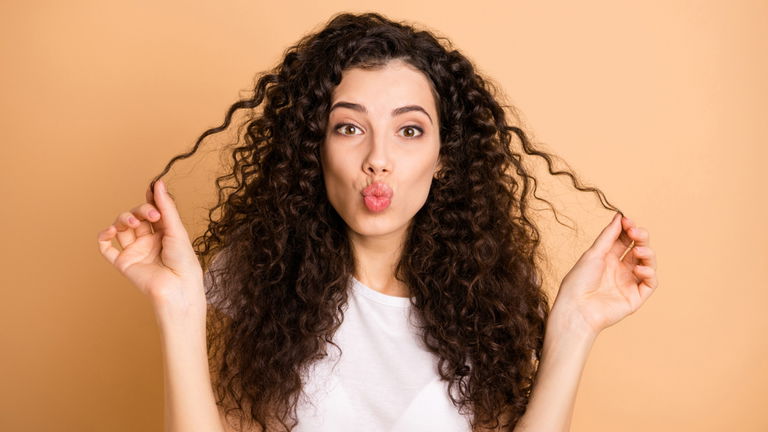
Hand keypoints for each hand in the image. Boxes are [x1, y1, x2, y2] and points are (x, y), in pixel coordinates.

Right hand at [96, 179, 205, 321]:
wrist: (178, 287)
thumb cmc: (183, 260)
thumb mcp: (176, 229)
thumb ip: (165, 206)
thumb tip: (158, 182)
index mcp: (164, 231)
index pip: (151, 210)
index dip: (149, 199)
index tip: (150, 189)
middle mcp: (148, 240)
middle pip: (135, 216)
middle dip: (139, 210)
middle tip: (151, 215)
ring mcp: (135, 250)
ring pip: (120, 228)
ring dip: (123, 220)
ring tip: (133, 224)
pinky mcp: (124, 263)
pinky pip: (107, 249)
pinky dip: (103, 237)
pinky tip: (109, 231)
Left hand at [551, 212, 658, 335]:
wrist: (576, 308)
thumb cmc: (578, 281)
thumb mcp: (593, 253)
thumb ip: (609, 236)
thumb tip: (619, 216)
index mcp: (607, 258)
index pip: (625, 240)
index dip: (629, 229)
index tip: (627, 220)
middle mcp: (619, 270)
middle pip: (639, 249)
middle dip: (641, 237)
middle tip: (636, 232)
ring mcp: (628, 283)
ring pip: (647, 264)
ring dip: (647, 254)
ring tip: (638, 251)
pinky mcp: (635, 297)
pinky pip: (650, 283)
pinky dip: (649, 273)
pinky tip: (639, 269)